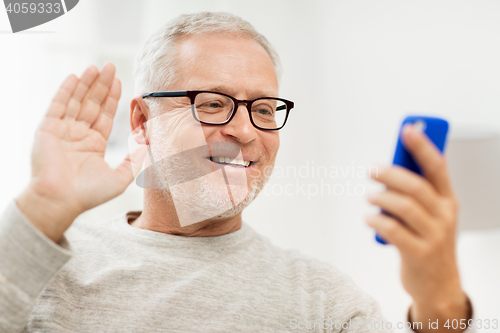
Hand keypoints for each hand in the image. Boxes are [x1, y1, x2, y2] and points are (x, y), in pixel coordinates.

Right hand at [16, 63, 142, 242]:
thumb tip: (148, 145)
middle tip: (110, 66)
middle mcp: (78, 135)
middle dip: (101, 85)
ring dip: (86, 83)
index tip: (119, 81)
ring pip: (76, 101)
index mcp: (93, 144)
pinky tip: (75, 77)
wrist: (61, 201)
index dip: (112, 98)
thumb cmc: (88, 194)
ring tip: (96, 67)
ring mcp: (62, 130)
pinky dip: (66, 90)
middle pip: (92, 104)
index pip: (105, 115)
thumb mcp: (120, 178)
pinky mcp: (47, 129)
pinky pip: (57, 105)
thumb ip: (134, 161)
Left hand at [366, 125, 468, 332]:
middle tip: (372, 170)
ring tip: (369, 196)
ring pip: (404, 207)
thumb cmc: (430, 241)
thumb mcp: (432, 214)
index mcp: (448, 200)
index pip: (437, 167)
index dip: (422, 146)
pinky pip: (393, 230)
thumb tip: (395, 163)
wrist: (439, 284)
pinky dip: (376, 220)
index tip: (407, 129)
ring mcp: (433, 236)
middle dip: (390, 174)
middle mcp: (444, 215)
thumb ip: (419, 191)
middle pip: (416, 186)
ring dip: (381, 198)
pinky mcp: (418, 253)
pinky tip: (369, 218)